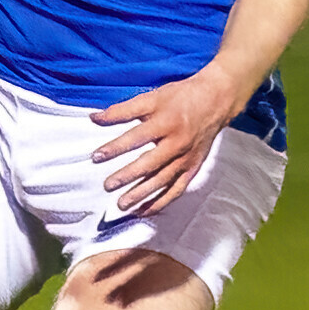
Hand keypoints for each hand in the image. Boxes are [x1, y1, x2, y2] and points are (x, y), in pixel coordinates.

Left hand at [90, 69, 236, 214]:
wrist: (215, 101)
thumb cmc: (180, 98)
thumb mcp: (151, 98)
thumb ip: (122, 110)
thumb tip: (94, 118)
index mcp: (165, 122)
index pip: (136, 138)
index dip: (115, 148)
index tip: (96, 157)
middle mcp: (177, 143)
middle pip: (149, 164)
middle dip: (127, 176)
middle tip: (107, 186)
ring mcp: (186, 159)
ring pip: (162, 181)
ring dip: (141, 195)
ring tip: (121, 204)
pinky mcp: (192, 169)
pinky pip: (176, 190)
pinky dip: (160, 202)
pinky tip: (143, 211)